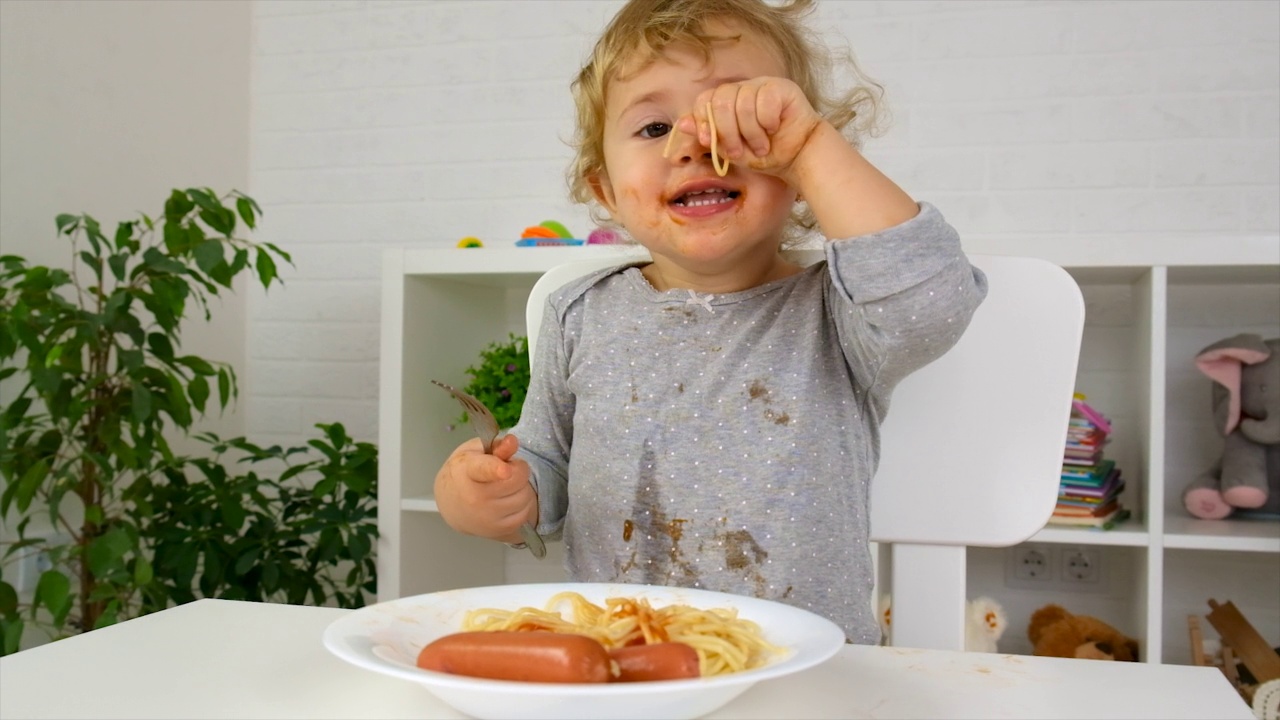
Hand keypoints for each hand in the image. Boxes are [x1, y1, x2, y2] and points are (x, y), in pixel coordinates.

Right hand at [434, 434, 536, 543]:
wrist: (451, 505)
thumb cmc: (465, 472)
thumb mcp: (475, 452)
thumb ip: (496, 446)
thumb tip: (513, 442)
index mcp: (468, 471)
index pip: (483, 470)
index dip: (496, 469)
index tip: (505, 469)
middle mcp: (475, 497)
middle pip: (516, 479)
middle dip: (518, 470)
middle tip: (508, 470)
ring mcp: (487, 516)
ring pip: (525, 496)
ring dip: (522, 488)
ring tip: (507, 486)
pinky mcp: (498, 530)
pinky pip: (525, 514)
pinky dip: (522, 505)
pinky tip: (509, 500)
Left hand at [677, 76, 823, 185]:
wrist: (797, 158)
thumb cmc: (765, 154)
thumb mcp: (730, 150)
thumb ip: (708, 136)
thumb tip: (681, 123)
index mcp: (726, 101)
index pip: (704, 100)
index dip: (703, 121)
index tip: (709, 142)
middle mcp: (742, 89)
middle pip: (721, 101)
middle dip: (728, 133)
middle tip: (740, 151)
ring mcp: (761, 85)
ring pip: (743, 104)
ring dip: (751, 133)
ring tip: (762, 146)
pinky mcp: (781, 87)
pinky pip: (765, 102)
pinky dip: (768, 122)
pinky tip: (775, 129)